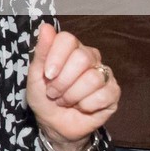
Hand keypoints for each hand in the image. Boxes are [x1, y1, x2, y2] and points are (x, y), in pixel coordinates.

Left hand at [27, 22, 118, 146]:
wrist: (54, 124)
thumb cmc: (44, 96)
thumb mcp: (36, 74)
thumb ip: (42, 51)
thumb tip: (45, 26)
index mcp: (70, 49)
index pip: (67, 39)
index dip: (56, 57)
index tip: (47, 74)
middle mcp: (90, 57)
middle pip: (82, 58)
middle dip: (63, 81)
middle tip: (54, 92)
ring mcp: (104, 74)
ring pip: (92, 79)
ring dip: (72, 95)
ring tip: (65, 100)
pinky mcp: (113, 92)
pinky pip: (104, 95)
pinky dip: (86, 106)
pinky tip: (81, 107)